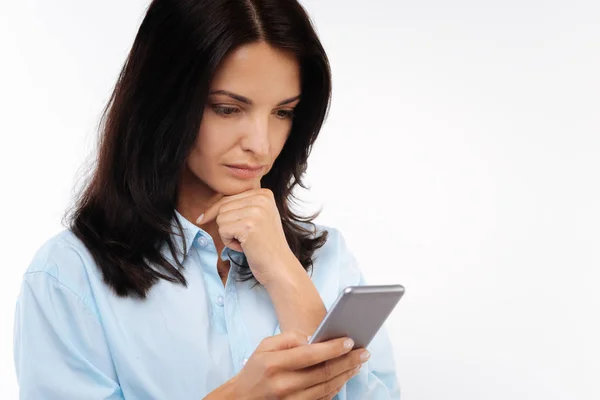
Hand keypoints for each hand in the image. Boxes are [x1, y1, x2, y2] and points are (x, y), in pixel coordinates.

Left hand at [197, 180, 293, 284]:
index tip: (201, 219)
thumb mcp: (258, 217)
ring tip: (246, 242)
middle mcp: (262, 198)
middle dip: (227, 225)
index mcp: (264, 193)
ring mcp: (256, 211)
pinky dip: (229, 242)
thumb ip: (240, 207)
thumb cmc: (265, 245)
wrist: (279, 266)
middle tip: (244, 238)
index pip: (228, 197)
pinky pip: (223, 230)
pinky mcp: (249, 225)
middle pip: (223, 206)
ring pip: (221, 218)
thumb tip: (207, 209)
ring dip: (228, 234)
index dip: (215, 210)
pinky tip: (245, 247)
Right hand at [210, 330, 368, 399]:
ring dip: (346, 375)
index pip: (310, 355)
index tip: (350, 341)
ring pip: (327, 387)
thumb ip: (288, 337)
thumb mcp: (264, 346)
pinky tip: (344, 377)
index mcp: (275, 364)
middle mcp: (284, 384)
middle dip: (348, 361)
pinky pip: (323, 399)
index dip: (332, 348)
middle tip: (364, 352)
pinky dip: (336, 388)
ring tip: (358, 363)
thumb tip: (313, 338)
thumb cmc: (255, 370)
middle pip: (324, 372)